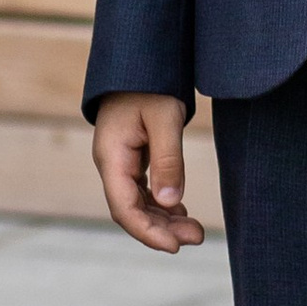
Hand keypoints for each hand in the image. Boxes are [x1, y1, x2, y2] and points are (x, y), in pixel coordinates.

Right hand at [92, 92, 204, 252]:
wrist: (140, 59)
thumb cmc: (151, 83)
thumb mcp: (165, 119)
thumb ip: (167, 161)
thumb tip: (170, 203)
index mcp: (111, 156)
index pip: (124, 207)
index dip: (148, 232)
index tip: (175, 246)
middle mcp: (110, 163)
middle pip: (131, 210)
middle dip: (161, 229)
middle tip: (196, 237)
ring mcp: (119, 161)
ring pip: (138, 202)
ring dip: (164, 219)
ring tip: (195, 230)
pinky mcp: (130, 157)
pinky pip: (142, 190)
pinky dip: (161, 204)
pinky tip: (181, 212)